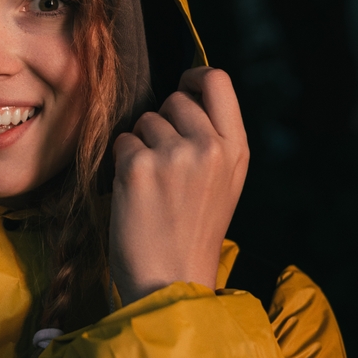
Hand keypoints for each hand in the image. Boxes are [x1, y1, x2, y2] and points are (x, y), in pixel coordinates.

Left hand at [109, 67, 248, 304]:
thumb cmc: (191, 233)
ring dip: (141, 145)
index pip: (218, 81)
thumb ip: (213, 140)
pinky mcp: (138, 167)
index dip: (195, 76)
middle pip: (174, 100)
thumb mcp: (223, 183)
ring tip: (153, 187)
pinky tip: (136, 194)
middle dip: (163, 123)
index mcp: (235, 150)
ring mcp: (174, 155)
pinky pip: (122, 142)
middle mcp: (209, 146)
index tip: (184, 85)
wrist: (171, 281)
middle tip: (165, 166)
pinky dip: (122, 163)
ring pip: (144, 121)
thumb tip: (186, 97)